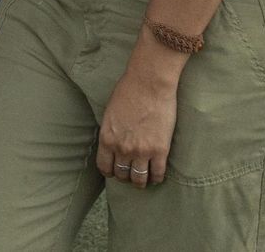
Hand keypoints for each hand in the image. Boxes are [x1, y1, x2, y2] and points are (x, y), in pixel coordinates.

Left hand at [95, 67, 177, 188]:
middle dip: (126, 176)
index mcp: (107, 138)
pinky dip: (157, 178)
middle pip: (122, 175)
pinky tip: (157, 175)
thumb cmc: (128, 91)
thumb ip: (111, 131)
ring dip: (141, 181)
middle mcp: (122, 148)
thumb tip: (114, 142)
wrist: (149, 83)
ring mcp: (141, 151)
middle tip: (132, 173)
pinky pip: (157, 174)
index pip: (104, 167)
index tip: (116, 171)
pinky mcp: (160, 150)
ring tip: (144, 178)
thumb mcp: (110, 113)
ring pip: (139, 179)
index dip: (110, 171)